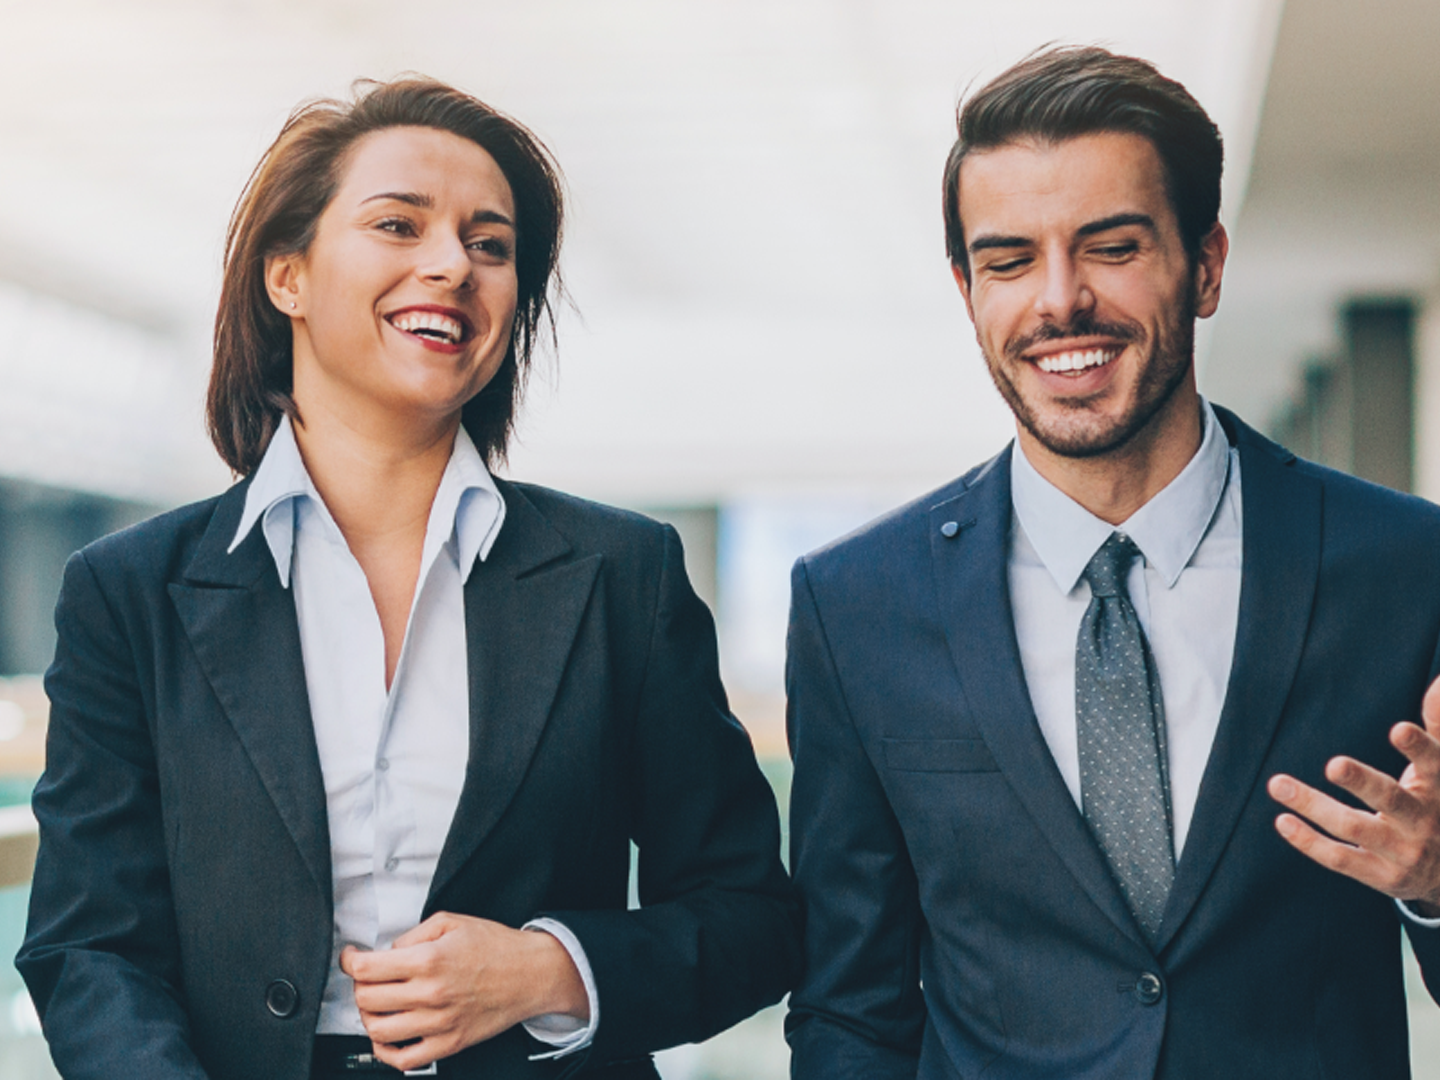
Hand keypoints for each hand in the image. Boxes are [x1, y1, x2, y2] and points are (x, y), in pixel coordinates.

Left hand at [340, 912, 588, 1071]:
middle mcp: (430, 994)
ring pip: (378, 1029)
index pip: (367, 968)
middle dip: (359, 986)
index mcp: (429, 959)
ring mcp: (438, 1023)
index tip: (351, 958)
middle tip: (368, 977)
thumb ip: (413, 934)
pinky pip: (403, 1059)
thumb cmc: (496, 947)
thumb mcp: (452, 922)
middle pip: (366, 999)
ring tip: (377, 1004)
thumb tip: (388, 953)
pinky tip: (387, 1035)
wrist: (531, 974)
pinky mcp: (448, 1044)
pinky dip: (385, 1050)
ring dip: (368, 1016)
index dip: (350, 961)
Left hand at [1268, 675, 1439, 917]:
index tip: (1398, 729)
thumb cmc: (1437, 802)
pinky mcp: (1382, 876)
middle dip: (1362, 782)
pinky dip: (1310, 842)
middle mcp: (1423, 822)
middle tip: (1333, 764)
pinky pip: (1341, 860)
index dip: (1418, 749)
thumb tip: (1438, 682)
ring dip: (1314, 805)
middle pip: (1391, 800)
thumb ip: (1439, 726)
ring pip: (1355, 828)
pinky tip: (1283, 820)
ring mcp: (1403, 853)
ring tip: (1277, 784)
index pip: (1434, 766)